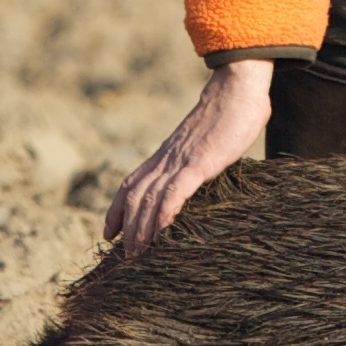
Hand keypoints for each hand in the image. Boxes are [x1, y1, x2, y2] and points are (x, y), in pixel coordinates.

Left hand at [104, 59, 271, 253]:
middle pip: (134, 195)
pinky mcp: (199, 162)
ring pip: (149, 198)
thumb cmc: (228, 113)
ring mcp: (180, 160)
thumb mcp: (205, 142)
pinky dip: (164, 213)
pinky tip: (162, 232)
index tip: (109, 234)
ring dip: (142, 229)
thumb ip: (198, 160)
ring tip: (139, 255)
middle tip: (126, 258)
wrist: (237, 88)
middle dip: (127, 228)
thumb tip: (203, 175)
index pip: (131, 183)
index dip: (116, 210)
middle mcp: (166, 158)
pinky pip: (175, 191)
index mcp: (166, 154)